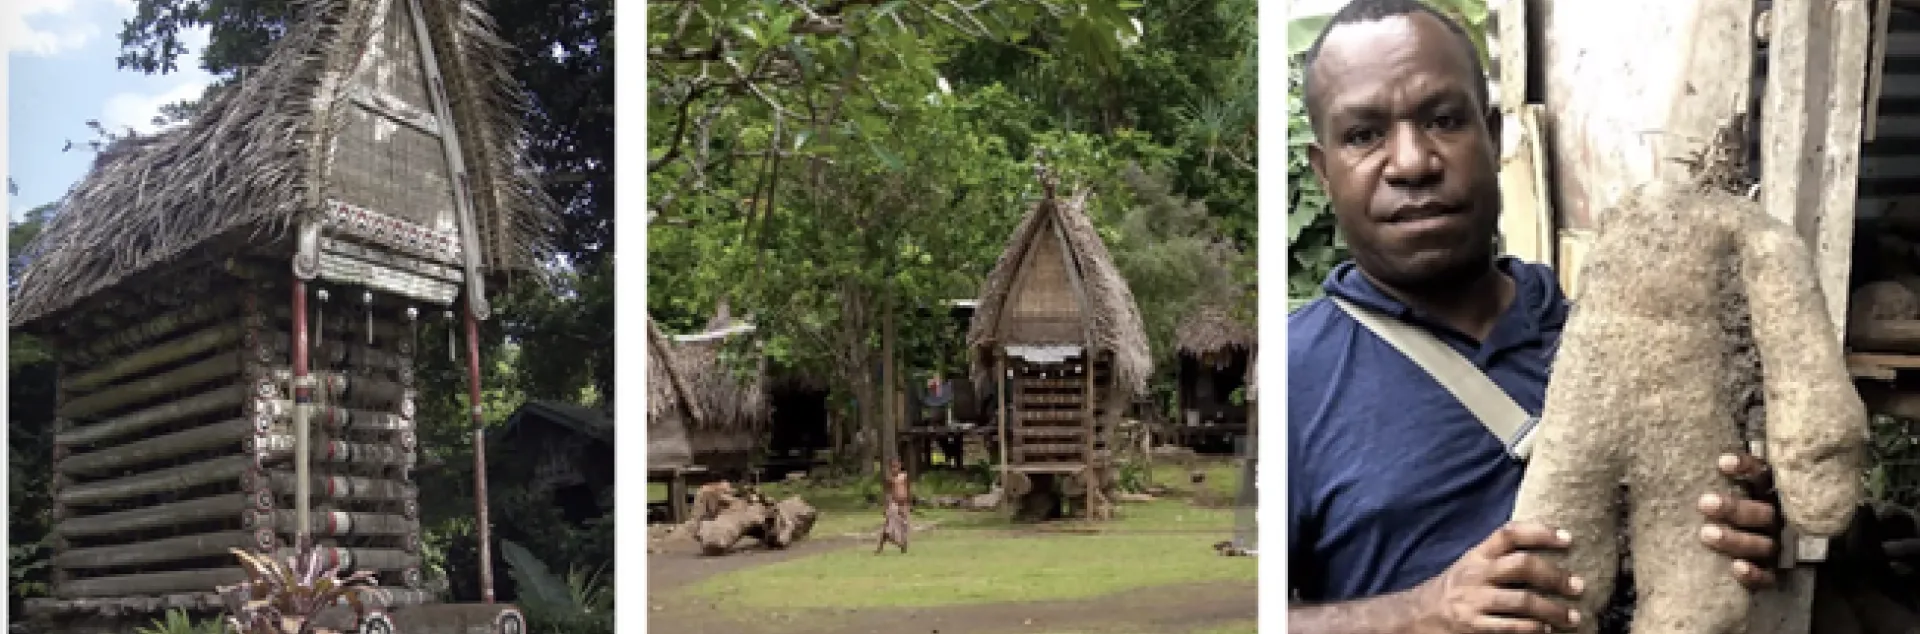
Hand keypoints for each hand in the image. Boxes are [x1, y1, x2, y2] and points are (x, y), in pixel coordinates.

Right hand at [1410, 521, 1586, 633]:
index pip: (1509, 534)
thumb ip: (1501, 556)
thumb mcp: (1473, 564)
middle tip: (1578, 586)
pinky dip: (1533, 629)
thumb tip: (1547, 549)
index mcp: (1479, 555)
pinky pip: (1510, 627)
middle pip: (1521, 565)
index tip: (1568, 539)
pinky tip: (1547, 630)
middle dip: (1554, 576)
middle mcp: (1477, 574)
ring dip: (1553, 610)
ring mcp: (1474, 600)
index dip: (1540, 532)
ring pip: (1522, 601)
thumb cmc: (1457, 587)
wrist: (1420, 614)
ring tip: (1573, 617)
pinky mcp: (1473, 625)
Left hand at [1698, 452, 1781, 587]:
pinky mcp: (1770, 575)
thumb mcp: (1706, 498)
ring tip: (1706, 534)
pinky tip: (1737, 567)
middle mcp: (1772, 521)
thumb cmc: (1708, 519)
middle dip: (1734, 508)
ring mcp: (1772, 548)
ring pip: (1763, 544)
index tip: (1721, 463)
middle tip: (1704, 503)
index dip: (1747, 467)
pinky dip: (1754, 573)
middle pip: (1762, 512)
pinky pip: (1767, 576)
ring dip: (1736, 539)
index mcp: (1761, 496)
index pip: (1761, 476)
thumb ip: (1696, 485)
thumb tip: (1658, 469)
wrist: (1720, 565)